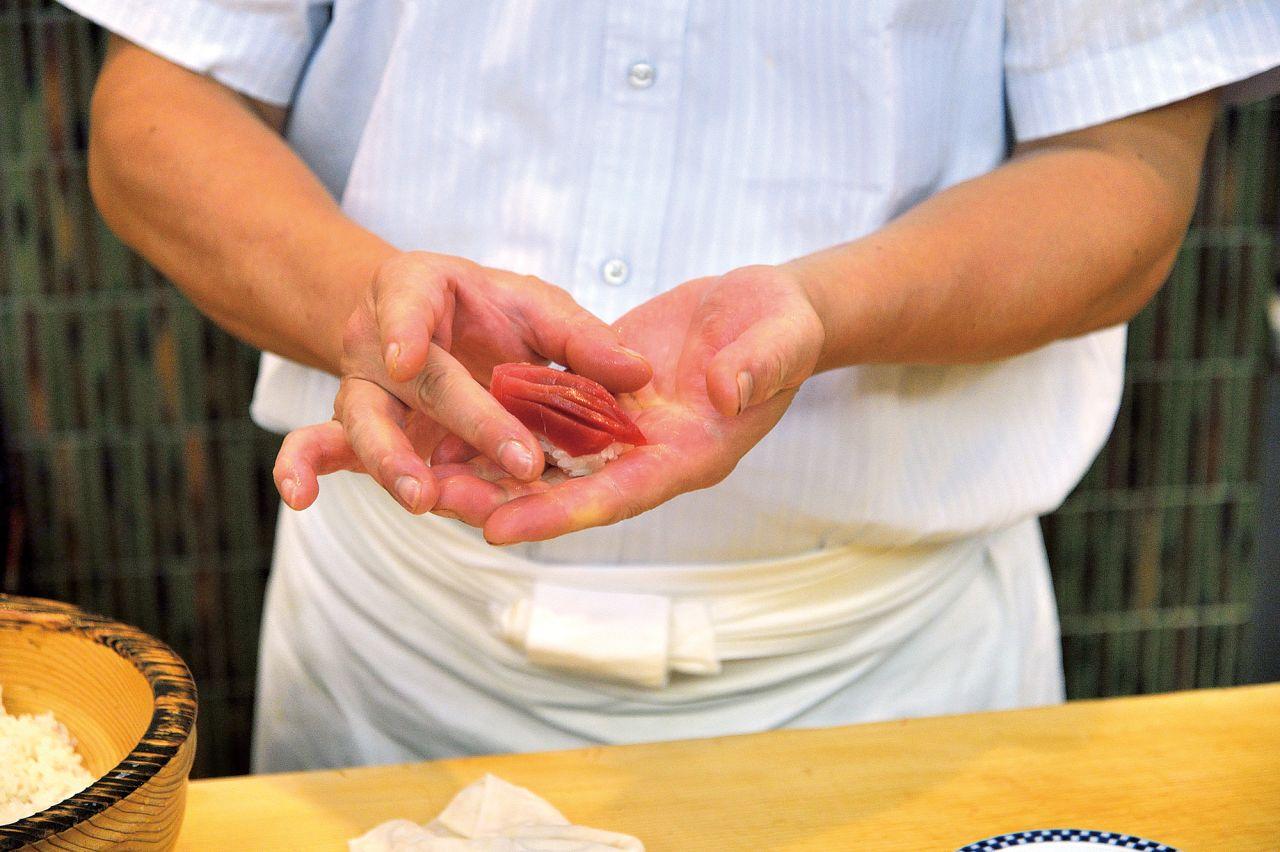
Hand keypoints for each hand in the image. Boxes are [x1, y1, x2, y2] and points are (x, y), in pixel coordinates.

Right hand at [274, 251, 651, 512]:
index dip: (406, 328)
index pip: (409, 304)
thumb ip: (580, 337)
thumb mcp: (534, 307)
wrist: (430, 320)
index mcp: (416, 289)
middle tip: (520, 458)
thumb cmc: (486, 310)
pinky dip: (301, 470)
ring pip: (363, 425)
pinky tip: (299, 499)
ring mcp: (362, 389)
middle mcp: (377, 340)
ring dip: (391, 463)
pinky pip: (320, 448)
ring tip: (424, 498)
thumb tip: (640, 373)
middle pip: (414, 382)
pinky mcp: (357, 431)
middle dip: (468, 421)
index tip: (408, 355)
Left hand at [428, 264, 824, 541]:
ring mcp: (624, 431)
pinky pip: (547, 418)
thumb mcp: (781, 338)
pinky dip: (502, 425)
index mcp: (692, 454)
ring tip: (423, 475)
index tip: (502, 529)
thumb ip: (759, 366)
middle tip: (436, 503)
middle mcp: (649, 455)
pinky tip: (449, 423)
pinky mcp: (603, 400)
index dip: (561, 514)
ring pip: (548, 461)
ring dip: (491, 471)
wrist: (766, 311)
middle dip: (505, 501)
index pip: (622, 494)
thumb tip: (726, 390)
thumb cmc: (782, 326)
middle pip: (569, 491)